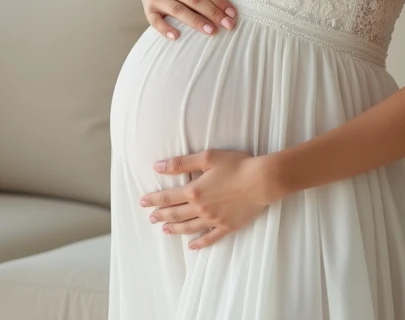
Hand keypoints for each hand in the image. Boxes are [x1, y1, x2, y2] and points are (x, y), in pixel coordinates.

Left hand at [140, 150, 278, 249]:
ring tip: (165, 230)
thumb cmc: (236, 165)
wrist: (261, 181)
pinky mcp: (226, 227)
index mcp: (194, 191)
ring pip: (189, 228)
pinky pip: (210, 238)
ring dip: (175, 230)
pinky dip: (199, 243)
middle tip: (151, 218)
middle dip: (161, 215)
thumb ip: (181, 163)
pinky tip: (192, 246)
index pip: (167, 197)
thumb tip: (158, 166)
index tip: (143, 202)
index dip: (153, 199)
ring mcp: (213, 220)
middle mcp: (200, 208)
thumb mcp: (207, 158)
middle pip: (176, 214)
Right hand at [141, 0, 236, 40]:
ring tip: (212, 31)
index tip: (232, 13)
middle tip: (228, 25)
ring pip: (178, 10)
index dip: (220, 0)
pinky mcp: (148, 9)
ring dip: (196, 22)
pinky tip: (177, 36)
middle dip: (213, 13)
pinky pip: (155, 21)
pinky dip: (165, 29)